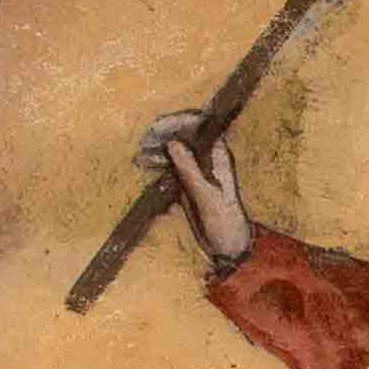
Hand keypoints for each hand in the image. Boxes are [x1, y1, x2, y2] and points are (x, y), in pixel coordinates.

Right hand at [146, 110, 254, 265]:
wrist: (228, 246)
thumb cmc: (225, 221)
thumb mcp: (205, 196)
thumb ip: (190, 169)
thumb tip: (173, 143)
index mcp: (219, 155)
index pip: (199, 125)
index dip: (178, 121)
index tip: (158, 128)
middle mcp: (208, 157)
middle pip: (183, 133)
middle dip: (163, 134)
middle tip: (144, 142)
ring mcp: (196, 167)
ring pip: (174, 148)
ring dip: (156, 148)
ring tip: (139, 156)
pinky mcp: (187, 180)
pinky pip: (170, 164)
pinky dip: (157, 162)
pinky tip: (143, 163)